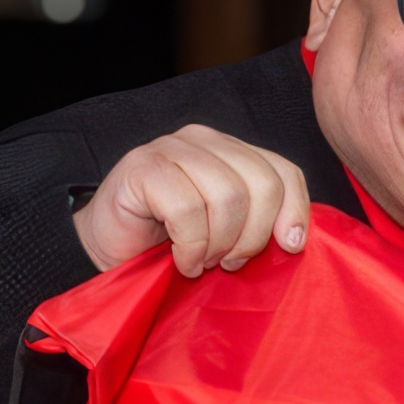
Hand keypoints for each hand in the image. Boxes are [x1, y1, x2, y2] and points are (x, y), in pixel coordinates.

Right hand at [74, 126, 311, 276]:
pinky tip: (181, 259)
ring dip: (218, 244)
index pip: (284, 172)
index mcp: (233, 151)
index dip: (295, 211)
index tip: (289, 248)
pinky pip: (188, 210)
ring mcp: (172, 148)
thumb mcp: (228, 231)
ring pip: (228, 197)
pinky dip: (190, 246)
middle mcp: (206, 141)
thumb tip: (295, 239)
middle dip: (253, 236)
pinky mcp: (142, 166)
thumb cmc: (169, 241)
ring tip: (202, 261)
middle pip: (261, 184)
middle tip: (229, 263)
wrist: (108, 246)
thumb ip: (259, 222)